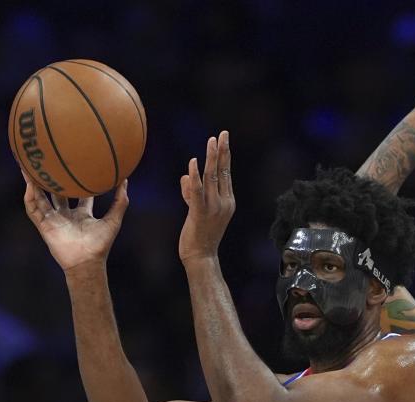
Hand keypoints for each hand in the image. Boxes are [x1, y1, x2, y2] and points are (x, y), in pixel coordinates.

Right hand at [23, 173, 128, 270]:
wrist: (87, 261)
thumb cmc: (101, 244)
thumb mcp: (113, 219)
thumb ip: (120, 201)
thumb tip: (125, 180)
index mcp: (81, 215)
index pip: (79, 195)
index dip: (77, 182)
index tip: (77, 167)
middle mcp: (66, 216)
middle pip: (56, 194)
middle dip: (52, 181)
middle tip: (48, 163)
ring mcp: (54, 220)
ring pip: (40, 199)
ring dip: (34, 184)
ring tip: (29, 167)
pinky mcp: (44, 226)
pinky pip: (34, 209)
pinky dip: (30, 197)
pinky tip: (29, 184)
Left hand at [179, 131, 234, 262]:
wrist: (201, 256)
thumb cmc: (199, 234)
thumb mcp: (197, 210)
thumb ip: (192, 192)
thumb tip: (186, 175)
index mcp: (227, 201)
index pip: (226, 174)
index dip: (225, 156)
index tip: (223, 140)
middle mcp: (224, 202)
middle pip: (223, 171)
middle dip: (222, 151)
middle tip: (222, 134)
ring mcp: (214, 208)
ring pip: (213, 177)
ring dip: (212, 157)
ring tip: (211, 141)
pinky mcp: (200, 213)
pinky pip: (198, 191)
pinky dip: (195, 175)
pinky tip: (193, 162)